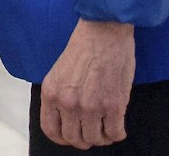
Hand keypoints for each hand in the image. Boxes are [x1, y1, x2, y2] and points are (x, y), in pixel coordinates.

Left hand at [39, 20, 134, 148]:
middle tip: (91, 130)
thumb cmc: (84, 45)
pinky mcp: (113, 105)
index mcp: (51, 93)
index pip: (51, 130)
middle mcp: (68, 103)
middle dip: (83, 138)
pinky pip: (114, 133)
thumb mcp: (59, 71)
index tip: (70, 136)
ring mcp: (91, 106)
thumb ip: (60, 95)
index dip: (61, 137)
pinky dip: (117, 134)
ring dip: (101, 137)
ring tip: (105, 127)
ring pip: (94, 139)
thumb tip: (66, 117)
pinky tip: (117, 126)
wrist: (104, 29)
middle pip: (74, 138)